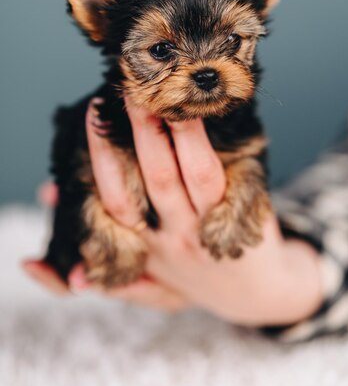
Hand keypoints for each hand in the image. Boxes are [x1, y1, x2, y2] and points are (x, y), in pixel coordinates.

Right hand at [24, 100, 322, 325]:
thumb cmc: (195, 271)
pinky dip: (209, 144)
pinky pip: (224, 175)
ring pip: (192, 173)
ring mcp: (211, 224)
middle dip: (136, 133)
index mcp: (148, 246)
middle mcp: (176, 235)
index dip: (100, 160)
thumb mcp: (146, 275)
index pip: (116, 201)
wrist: (257, 292)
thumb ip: (102, 247)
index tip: (90, 120)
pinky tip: (202, 113)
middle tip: (124, 93)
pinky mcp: (240, 213)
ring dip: (176, 131)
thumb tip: (52, 201)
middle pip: (153, 179)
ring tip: (163, 94)